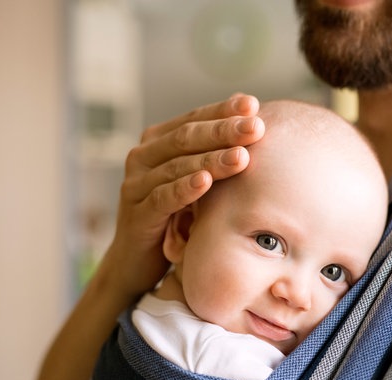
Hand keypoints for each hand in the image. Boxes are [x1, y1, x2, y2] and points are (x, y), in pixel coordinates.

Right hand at [101, 93, 264, 301]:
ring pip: (177, 166)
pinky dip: (185, 189)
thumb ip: (213, 148)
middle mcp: (143, 157)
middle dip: (223, 131)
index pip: (194, 118)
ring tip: (241, 157)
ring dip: (211, 160)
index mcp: (157, 141)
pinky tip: (206, 182)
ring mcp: (135, 184)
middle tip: (255, 127)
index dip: (223, 111)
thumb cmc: (175, 215)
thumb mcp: (196, 179)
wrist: (137, 260)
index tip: (254, 106)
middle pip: (186, 137)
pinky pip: (162, 198)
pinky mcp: (135, 213)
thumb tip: (250, 110)